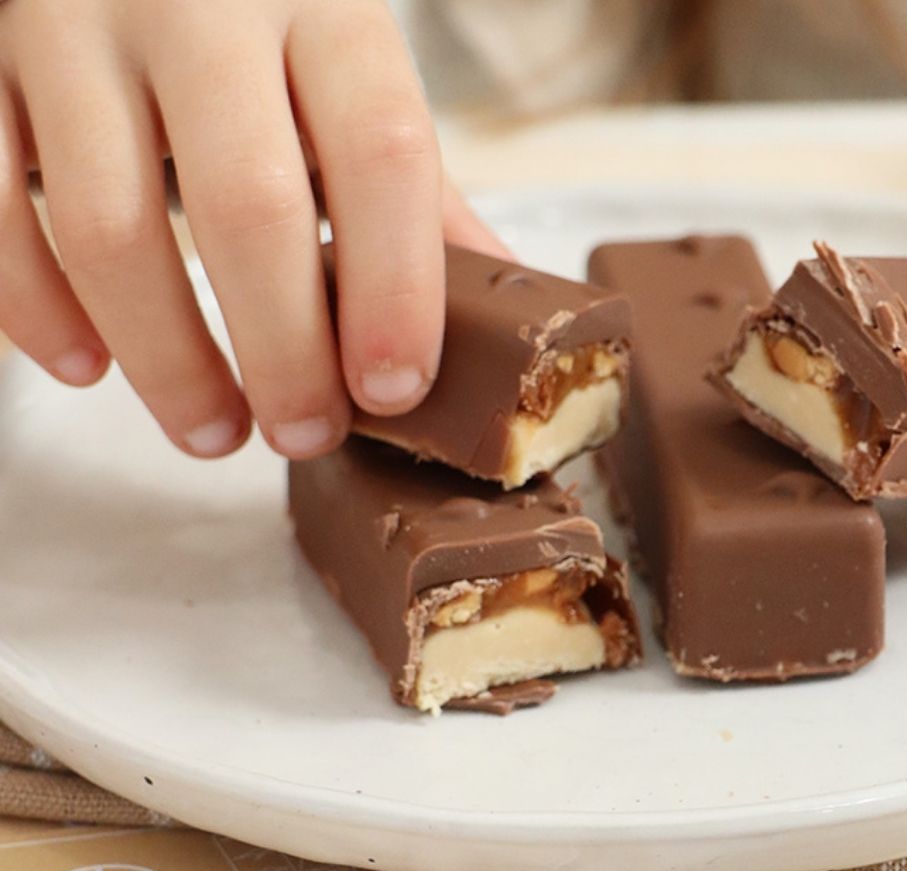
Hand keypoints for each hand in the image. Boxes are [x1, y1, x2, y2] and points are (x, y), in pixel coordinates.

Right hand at [0, 0, 506, 458]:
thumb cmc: (265, 25)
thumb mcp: (351, 77)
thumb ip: (414, 187)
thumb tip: (503, 302)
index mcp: (326, 8)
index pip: (382, 157)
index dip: (396, 292)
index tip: (393, 391)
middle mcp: (200, 4)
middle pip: (248, 209)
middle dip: (283, 354)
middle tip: (304, 433)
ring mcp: (75, 25)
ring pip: (110, 228)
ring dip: (168, 362)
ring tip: (213, 431)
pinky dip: (36, 308)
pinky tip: (86, 368)